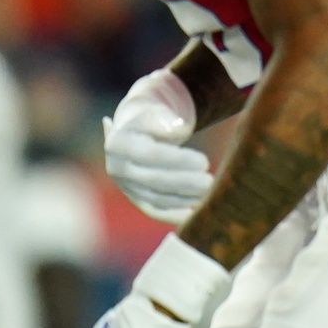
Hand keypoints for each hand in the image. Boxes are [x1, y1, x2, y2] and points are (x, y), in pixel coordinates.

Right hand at [104, 70, 212, 224]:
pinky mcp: (137, 199)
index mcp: (118, 143)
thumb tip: (180, 128)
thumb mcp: (156, 112)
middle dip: (185, 182)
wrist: (136, 132)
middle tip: (210, 181)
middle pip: (154, 180)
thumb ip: (165, 119)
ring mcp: (126, 187)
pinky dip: (176, 215)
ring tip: (210, 194)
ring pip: (156, 199)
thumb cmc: (152, 119)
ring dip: (184, 200)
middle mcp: (117, 168)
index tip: (204, 162)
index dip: (179, 160)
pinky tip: (197, 215)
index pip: (151, 155)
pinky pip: (156, 211)